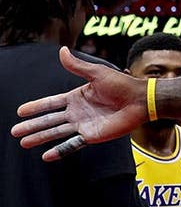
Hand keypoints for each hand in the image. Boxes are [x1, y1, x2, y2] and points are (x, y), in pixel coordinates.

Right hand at [13, 47, 150, 160]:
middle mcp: (78, 112)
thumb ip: (77, 66)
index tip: (20, 111)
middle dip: (32, 126)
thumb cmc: (122, 85)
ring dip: (40, 138)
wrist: (140, 100)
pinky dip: (60, 151)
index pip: (51, 103)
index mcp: (77, 97)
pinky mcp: (93, 136)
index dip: (36, 107)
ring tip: (23, 143)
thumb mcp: (97, 73)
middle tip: (15, 132)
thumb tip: (62, 50)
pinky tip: (46, 156)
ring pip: (57, 133)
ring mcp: (84, 125)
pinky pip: (73, 145)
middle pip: (50, 120)